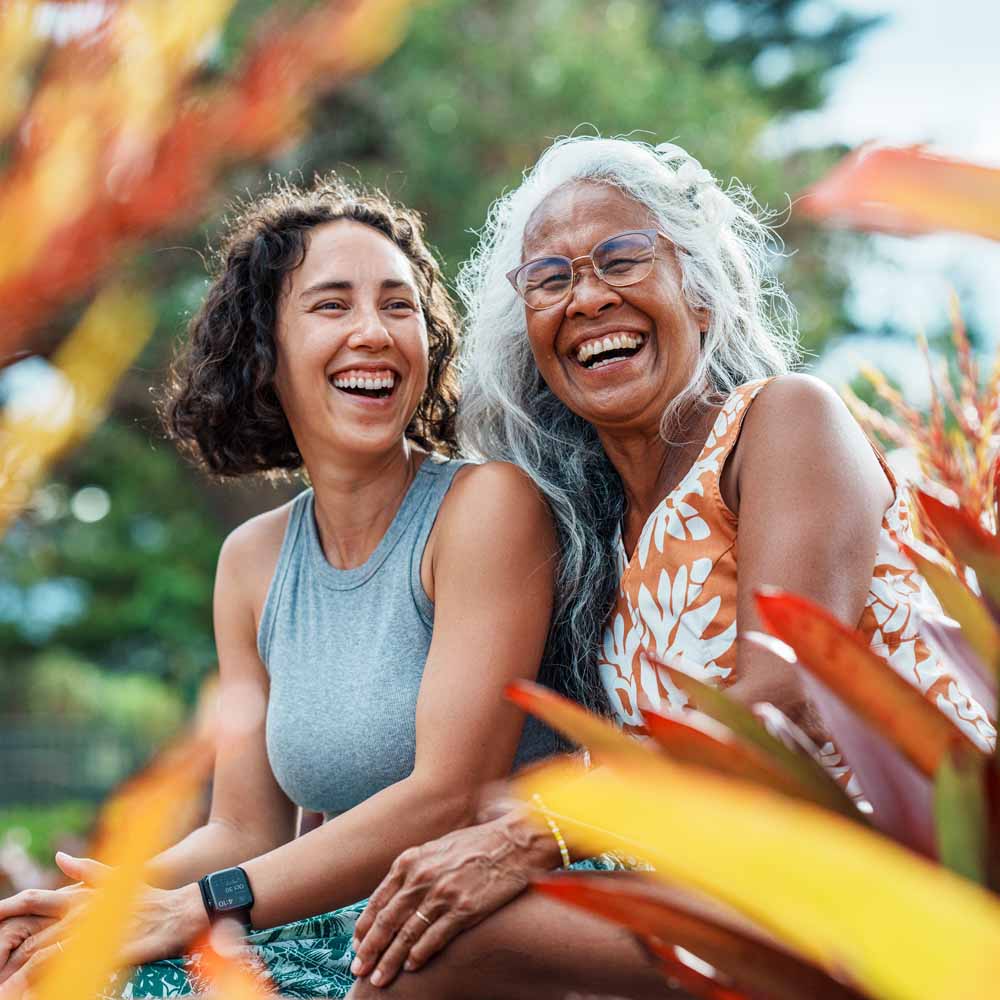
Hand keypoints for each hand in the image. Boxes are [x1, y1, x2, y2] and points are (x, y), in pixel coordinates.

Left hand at [0, 853, 207, 993]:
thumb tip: (60, 855)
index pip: (34, 903)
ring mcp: (95, 935)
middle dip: (7, 954)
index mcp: (82, 897)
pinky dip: (52, 981)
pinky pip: (73, 971)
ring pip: (45, 957)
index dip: (8, 912)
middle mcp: (84, 915)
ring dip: (22, 974)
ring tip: (5, 989)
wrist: (184, 911)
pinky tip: (43, 990)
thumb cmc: (151, 898)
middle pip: (32, 937)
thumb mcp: (118, 879)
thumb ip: (87, 870)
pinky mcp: (107, 954)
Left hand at [350, 811, 557, 987]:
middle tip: (359, 969)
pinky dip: (420, 954)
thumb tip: (394, 898)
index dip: (365, 927)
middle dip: (370, 949)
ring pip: (407, 934)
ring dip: (391, 960)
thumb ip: (414, 870)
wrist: (513, 843)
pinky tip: (411, 967)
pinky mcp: (464, 909)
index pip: (379, 900)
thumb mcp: (436, 849)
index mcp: (411, 860)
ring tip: (380, 978)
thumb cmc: (475, 845)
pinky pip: (435, 938)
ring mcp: (443, 894)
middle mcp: (422, 877)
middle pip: (388, 920)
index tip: (357, 946)